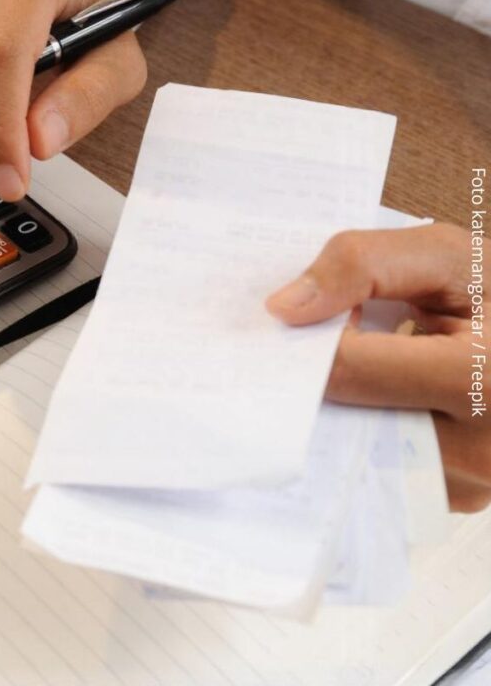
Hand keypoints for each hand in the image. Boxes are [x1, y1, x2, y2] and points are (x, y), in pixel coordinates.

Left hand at [266, 224, 485, 510]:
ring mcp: (471, 484)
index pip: (346, 370)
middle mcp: (482, 451)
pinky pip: (383, 466)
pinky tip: (387, 395)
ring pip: (356, 446)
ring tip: (368, 361)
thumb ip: (362, 265)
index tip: (299, 316)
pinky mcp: (459, 496)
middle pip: (344, 417)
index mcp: (486, 380)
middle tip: (313, 338)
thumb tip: (284, 308)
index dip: (309, 338)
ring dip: (343, 403)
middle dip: (317, 376)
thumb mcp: (452, 258)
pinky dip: (370, 428)